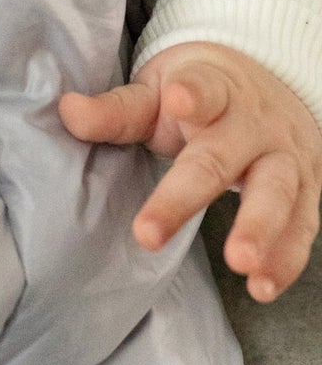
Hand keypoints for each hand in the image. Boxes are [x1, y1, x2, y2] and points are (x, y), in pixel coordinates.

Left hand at [59, 42, 321, 300]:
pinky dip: (286, 258)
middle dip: (191, 193)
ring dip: (261, 229)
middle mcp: (252, 123)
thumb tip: (66, 111)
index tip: (176, 100)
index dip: (192, 94)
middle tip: (153, 232)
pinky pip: (303, 226)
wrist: (270, 77)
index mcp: (213, 88)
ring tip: (241, 264)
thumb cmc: (197, 91)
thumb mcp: (157, 90)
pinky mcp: (307, 189)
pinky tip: (263, 287)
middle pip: (221, 157)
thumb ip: (117, 110)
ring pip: (277, 192)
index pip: (203, 88)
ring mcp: (284, 156)